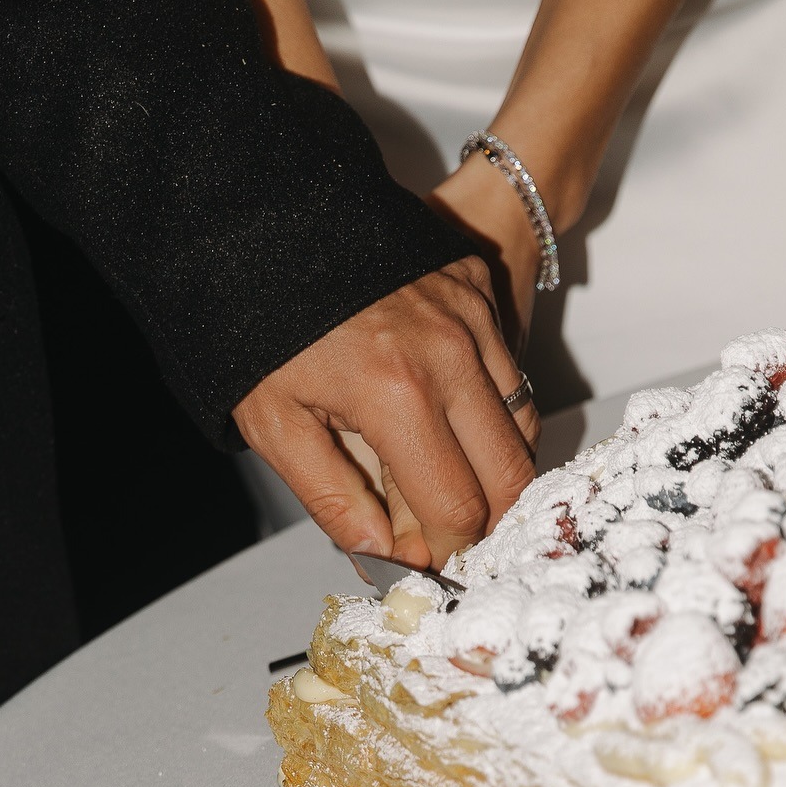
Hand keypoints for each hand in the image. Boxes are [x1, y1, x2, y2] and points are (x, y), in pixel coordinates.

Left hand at [234, 256, 538, 568]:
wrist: (270, 225)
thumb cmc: (263, 328)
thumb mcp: (275, 424)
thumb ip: (332, 498)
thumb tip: (384, 555)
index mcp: (395, 394)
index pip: (455, 506)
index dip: (444, 550)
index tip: (422, 561)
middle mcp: (450, 355)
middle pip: (510, 474)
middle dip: (486, 521)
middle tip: (446, 536)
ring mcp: (474, 319)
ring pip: (522, 426)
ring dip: (495, 469)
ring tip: (445, 482)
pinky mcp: (480, 293)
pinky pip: (513, 375)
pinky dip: (495, 415)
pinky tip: (452, 428)